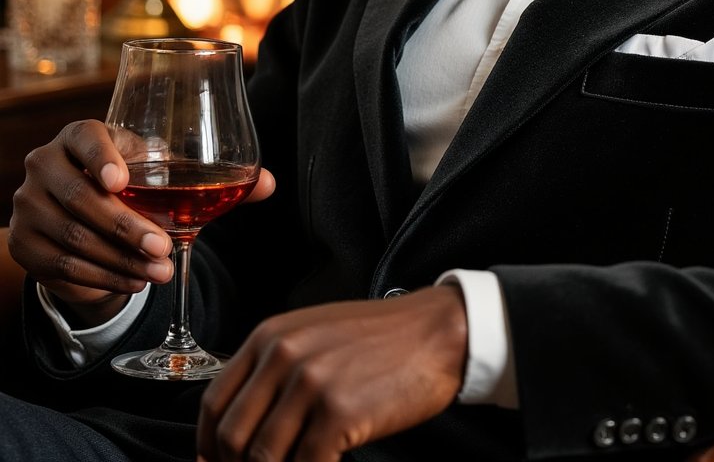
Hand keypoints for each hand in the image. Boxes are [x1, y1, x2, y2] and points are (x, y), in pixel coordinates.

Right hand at [7, 119, 274, 327]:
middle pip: (82, 199)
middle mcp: (45, 165)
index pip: (86, 136)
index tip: (122, 180)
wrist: (83, 212)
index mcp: (81, 135)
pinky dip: (103, 279)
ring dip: (120, 261)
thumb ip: (216, 178)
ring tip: (161, 272)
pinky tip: (135, 282)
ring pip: (73, 241)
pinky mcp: (23, 246)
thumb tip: (268, 183)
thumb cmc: (137, 184)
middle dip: (127, 228)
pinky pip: (62, 271)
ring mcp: (28, 207)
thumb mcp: (164, 174)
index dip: (103, 156)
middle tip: (164, 248)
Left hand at [196, 285, 467, 461]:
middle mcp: (283, 355)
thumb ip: (277, 369)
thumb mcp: (316, 336)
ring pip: (263, 459)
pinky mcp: (339, 413)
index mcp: (271, 336)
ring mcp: (311, 384)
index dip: (208, 448)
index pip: (213, 404)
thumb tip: (242, 430)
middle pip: (232, 438)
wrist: (438, 331)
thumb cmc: (381, 339)